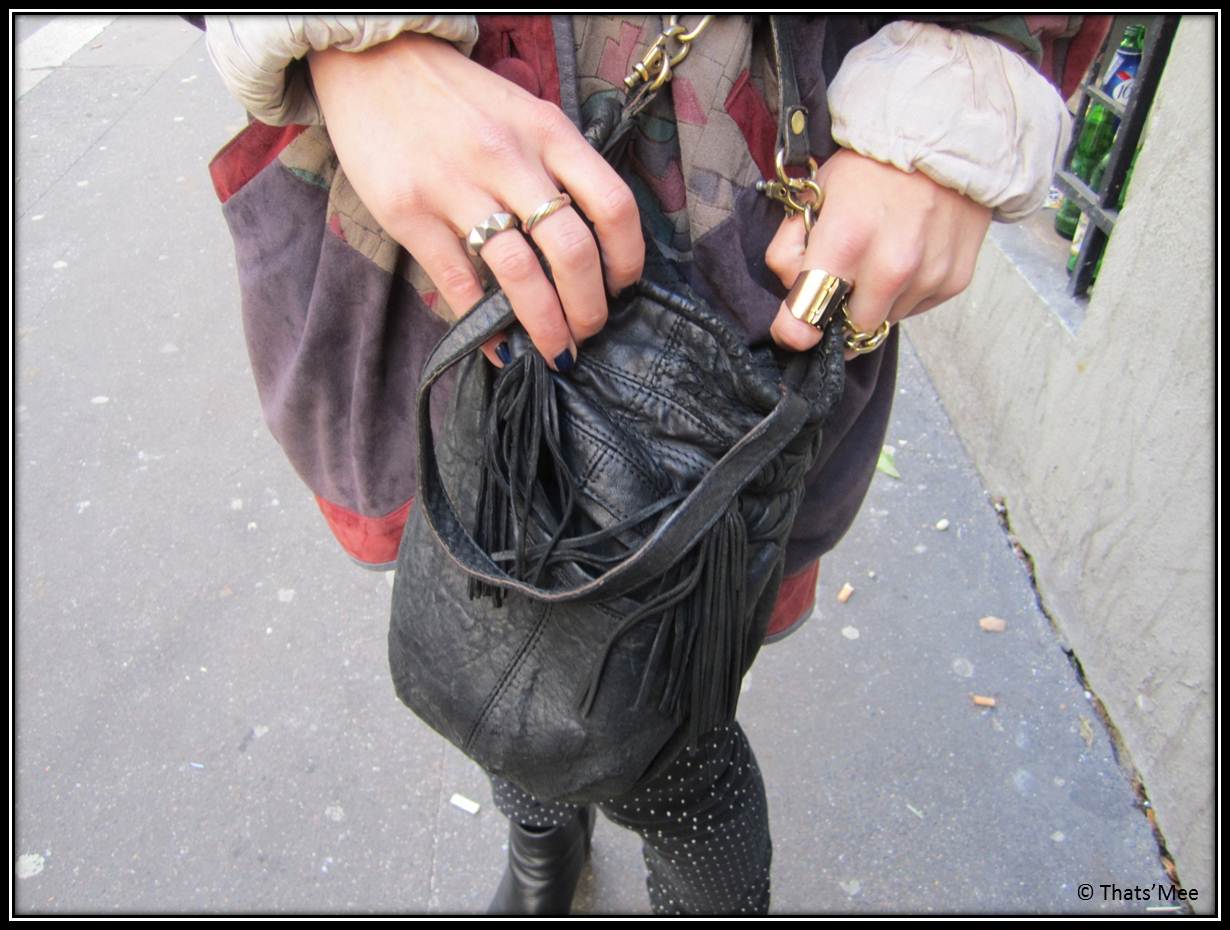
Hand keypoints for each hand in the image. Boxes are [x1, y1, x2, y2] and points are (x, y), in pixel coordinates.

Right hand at [308, 32, 643, 369]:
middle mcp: (508, 158)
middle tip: (588, 332)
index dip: (627, 260)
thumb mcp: (524, 115)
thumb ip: (558, 168)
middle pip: (573, 250)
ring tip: (555, 350)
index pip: (614, 205)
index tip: (623, 289)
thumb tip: (590, 247)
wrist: (376, 63)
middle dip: (589, 308)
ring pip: (520, 274)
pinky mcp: (409, 212)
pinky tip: (500, 348)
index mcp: (548, 132)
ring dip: (546, 326)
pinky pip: (459, 284)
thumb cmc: (459, 99)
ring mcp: (456, 186)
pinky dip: (485, 327)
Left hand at [766, 148, 991, 359]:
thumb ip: (789, 248)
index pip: (806, 318)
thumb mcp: (815, 194)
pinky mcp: (954, 281)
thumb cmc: (871, 168)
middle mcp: (890, 266)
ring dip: (874, 304)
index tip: (793, 330)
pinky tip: (907, 256)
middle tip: (839, 287)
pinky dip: (904, 293)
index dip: (793, 331)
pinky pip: (916, 308)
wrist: (946, 138)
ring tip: (879, 259)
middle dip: (839, 316)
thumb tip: (793, 291)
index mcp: (845, 241)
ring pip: (885, 321)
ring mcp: (927, 277)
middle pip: (850, 332)